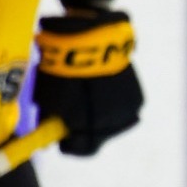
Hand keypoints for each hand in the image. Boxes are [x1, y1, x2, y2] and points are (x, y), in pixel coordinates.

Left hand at [32, 12, 142, 156]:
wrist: (92, 38)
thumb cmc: (64, 67)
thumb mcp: (49, 95)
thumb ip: (50, 118)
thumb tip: (48, 129)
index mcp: (91, 128)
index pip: (80, 149)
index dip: (68, 145)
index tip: (60, 140)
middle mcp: (113, 125)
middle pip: (98, 137)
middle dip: (83, 128)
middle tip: (70, 114)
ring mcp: (128, 111)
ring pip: (112, 122)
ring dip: (99, 114)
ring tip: (87, 93)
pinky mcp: (137, 97)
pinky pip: (123, 107)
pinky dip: (112, 100)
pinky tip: (101, 85)